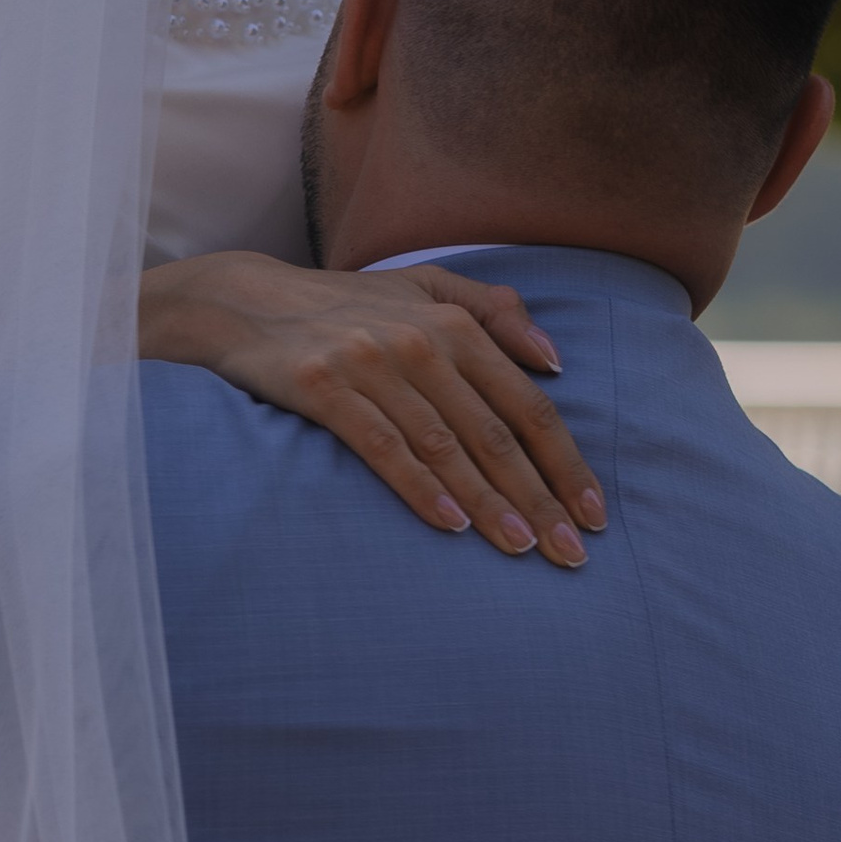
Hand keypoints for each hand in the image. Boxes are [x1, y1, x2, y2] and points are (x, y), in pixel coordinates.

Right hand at [140, 251, 604, 565]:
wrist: (245, 300)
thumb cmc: (346, 304)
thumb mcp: (422, 286)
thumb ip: (492, 310)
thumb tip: (554, 361)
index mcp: (452, 322)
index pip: (527, 405)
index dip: (566, 462)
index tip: (595, 514)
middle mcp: (419, 341)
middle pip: (495, 434)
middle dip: (540, 499)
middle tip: (572, 555)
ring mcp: (370, 364)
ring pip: (445, 446)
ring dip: (489, 503)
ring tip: (524, 550)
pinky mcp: (324, 388)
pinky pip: (382, 446)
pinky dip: (420, 487)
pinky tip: (451, 526)